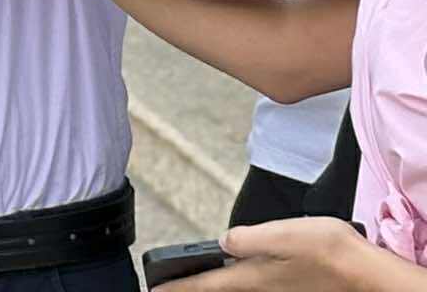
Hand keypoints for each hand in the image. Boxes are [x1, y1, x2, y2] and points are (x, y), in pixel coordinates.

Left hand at [185, 218, 396, 287]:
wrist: (367, 273)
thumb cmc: (328, 251)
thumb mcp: (279, 234)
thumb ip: (245, 238)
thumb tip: (222, 242)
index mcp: (252, 277)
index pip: (204, 285)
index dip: (176, 287)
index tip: (154, 291)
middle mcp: (261, 289)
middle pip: (217, 290)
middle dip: (192, 287)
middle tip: (168, 286)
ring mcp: (277, 291)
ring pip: (235, 289)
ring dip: (213, 286)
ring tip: (196, 280)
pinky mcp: (291, 287)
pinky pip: (252, 286)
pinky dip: (236, 282)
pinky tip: (236, 274)